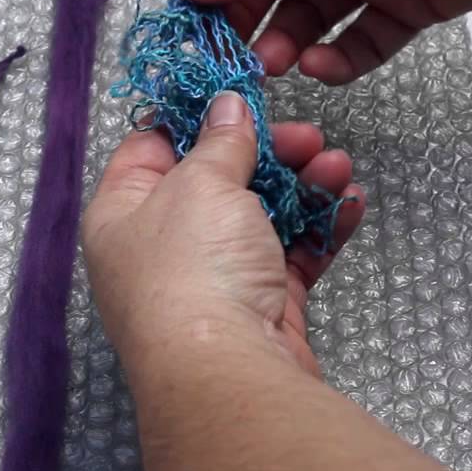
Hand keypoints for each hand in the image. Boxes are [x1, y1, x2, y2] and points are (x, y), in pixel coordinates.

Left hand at [82, 92, 364, 376]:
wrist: (228, 373)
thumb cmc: (193, 270)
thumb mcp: (201, 184)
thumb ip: (220, 142)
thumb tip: (224, 106)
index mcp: (122, 214)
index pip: (150, 149)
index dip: (194, 119)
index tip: (238, 97)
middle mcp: (160, 248)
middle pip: (215, 182)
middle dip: (267, 154)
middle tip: (307, 136)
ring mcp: (211, 280)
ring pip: (260, 217)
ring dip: (302, 186)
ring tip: (338, 166)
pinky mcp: (258, 308)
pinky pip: (290, 256)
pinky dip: (319, 228)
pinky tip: (349, 203)